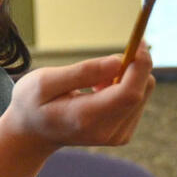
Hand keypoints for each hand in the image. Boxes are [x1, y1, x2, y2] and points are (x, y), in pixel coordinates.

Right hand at [2, 44, 153, 153]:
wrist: (32, 134)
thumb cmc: (33, 102)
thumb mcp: (45, 81)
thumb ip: (82, 72)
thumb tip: (118, 61)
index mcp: (85, 118)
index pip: (129, 93)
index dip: (139, 65)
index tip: (138, 41)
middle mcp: (106, 131)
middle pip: (141, 91)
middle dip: (132, 67)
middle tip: (102, 63)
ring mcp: (117, 136)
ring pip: (143, 92)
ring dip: (125, 78)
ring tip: (93, 84)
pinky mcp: (123, 134)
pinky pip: (138, 100)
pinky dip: (124, 88)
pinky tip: (99, 92)